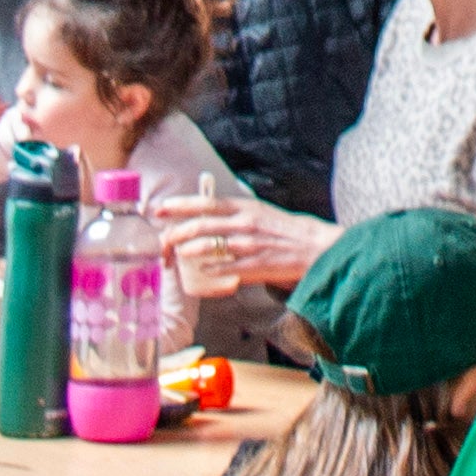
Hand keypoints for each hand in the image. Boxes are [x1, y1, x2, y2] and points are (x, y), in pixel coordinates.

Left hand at [158, 191, 327, 299]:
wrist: (315, 246)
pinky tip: (201, 272)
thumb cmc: (285, 230)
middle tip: (163, 242)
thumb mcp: (259, 212)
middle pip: (200, 226)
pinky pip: (225, 269)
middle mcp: (244, 223)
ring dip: (188, 251)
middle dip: (175, 234)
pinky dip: (210, 271)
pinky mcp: (255, 265)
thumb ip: (234, 214)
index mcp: (244, 207)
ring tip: (178, 256)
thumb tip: (207, 217)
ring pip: (208, 246)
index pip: (204, 203)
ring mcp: (248, 245)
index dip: (179, 206)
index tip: (160, 210)